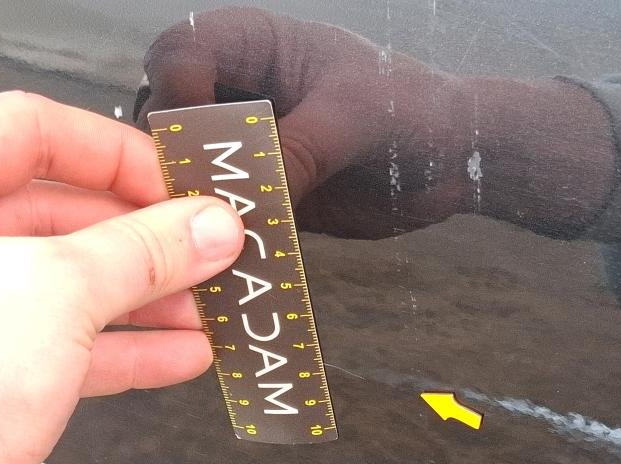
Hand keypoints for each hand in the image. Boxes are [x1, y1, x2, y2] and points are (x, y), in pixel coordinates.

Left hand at [0, 91, 242, 463]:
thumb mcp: (58, 290)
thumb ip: (144, 249)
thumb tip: (205, 225)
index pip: (26, 132)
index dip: (112, 152)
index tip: (177, 181)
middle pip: (53, 214)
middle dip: (142, 237)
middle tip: (206, 248)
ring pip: (63, 287)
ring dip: (144, 298)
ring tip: (207, 305)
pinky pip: (60, 346)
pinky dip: (123, 348)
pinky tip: (178, 353)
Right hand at [136, 8, 476, 238]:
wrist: (454, 161)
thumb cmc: (413, 109)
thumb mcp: (355, 117)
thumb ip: (298, 149)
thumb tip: (242, 198)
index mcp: (255, 47)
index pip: (181, 53)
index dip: (177, 91)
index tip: (202, 136)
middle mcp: (240, 96)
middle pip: (166, 115)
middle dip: (174, 156)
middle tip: (199, 196)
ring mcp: (249, 150)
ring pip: (188, 171)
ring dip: (194, 203)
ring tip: (214, 233)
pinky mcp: (266, 199)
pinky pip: (229, 218)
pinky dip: (225, 238)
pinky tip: (235, 258)